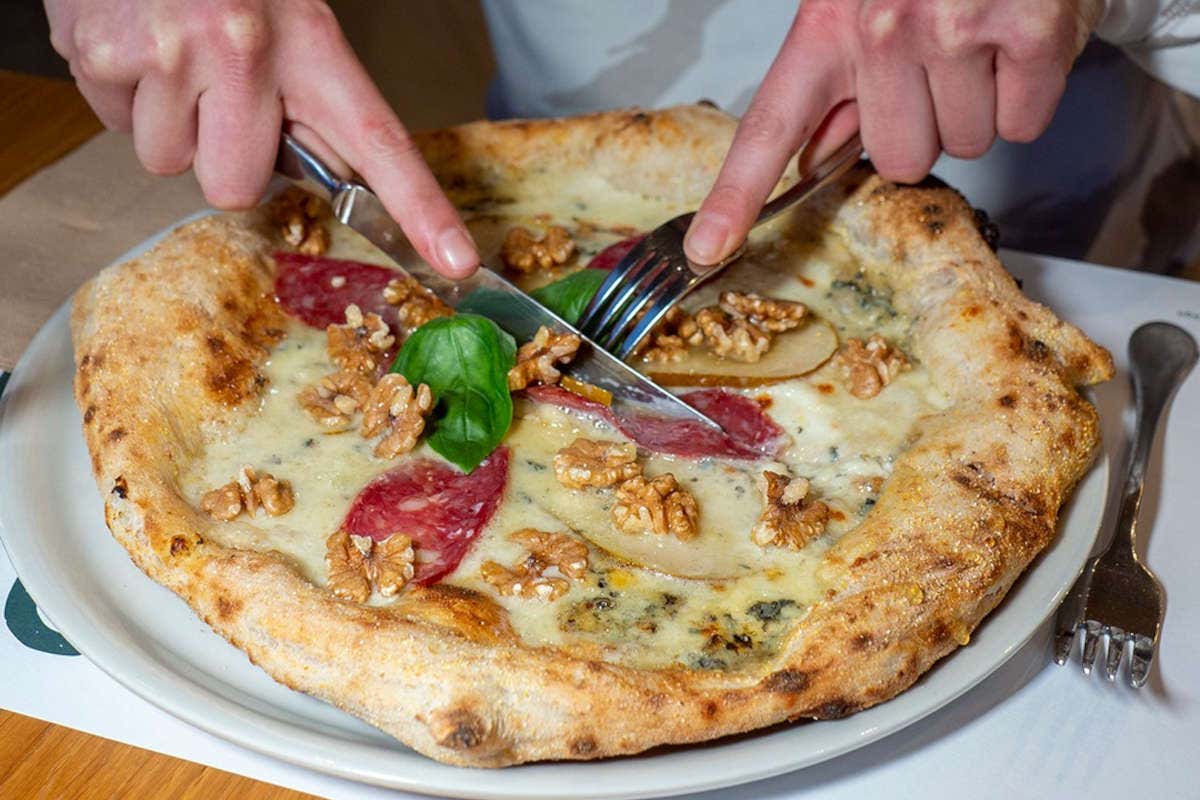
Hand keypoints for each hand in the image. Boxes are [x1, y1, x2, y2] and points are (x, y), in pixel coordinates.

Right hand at [46, 0, 478, 277]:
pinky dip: (122, 97)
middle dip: (221, 156)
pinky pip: (115, 128)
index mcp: (311, 43)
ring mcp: (170, 53)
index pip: (379, 141)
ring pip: (169, 163)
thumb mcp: (293, 24)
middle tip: (215, 92)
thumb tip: (325, 176)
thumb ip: (311, 102)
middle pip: (236, 187)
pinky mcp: (103, 53)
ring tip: (171, 57)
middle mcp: (245, 50)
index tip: (458, 261)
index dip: (421, 209)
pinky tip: (135, 45)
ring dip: (168, 124)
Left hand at [684, 0, 1102, 265]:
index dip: (736, 195)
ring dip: (980, 105)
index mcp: (828, 24)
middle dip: (925, 125)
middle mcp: (883, 29)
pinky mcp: (1029, 32)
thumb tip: (819, 154)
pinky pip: (1021, 123)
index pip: (771, 127)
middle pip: (900, 160)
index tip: (708, 247)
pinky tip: (1019, 42)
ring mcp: (956, 31)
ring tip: (983, 41)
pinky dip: (1029, 93)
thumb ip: (838, 79)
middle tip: (939, 65)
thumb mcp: (858, 0)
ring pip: (965, 144)